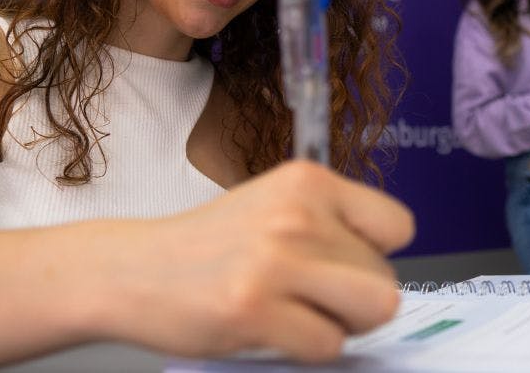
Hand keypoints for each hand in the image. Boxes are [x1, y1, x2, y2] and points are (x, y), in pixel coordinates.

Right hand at [94, 161, 414, 362]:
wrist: (131, 271)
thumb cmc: (208, 246)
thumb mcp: (274, 206)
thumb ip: (329, 225)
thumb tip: (385, 270)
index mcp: (307, 181)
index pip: (398, 226)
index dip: (377, 255)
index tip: (344, 262)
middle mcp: (297, 214)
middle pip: (387, 278)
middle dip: (356, 300)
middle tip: (311, 298)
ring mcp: (276, 262)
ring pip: (373, 310)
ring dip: (341, 324)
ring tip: (300, 314)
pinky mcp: (255, 309)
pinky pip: (328, 344)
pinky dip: (306, 348)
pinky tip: (270, 328)